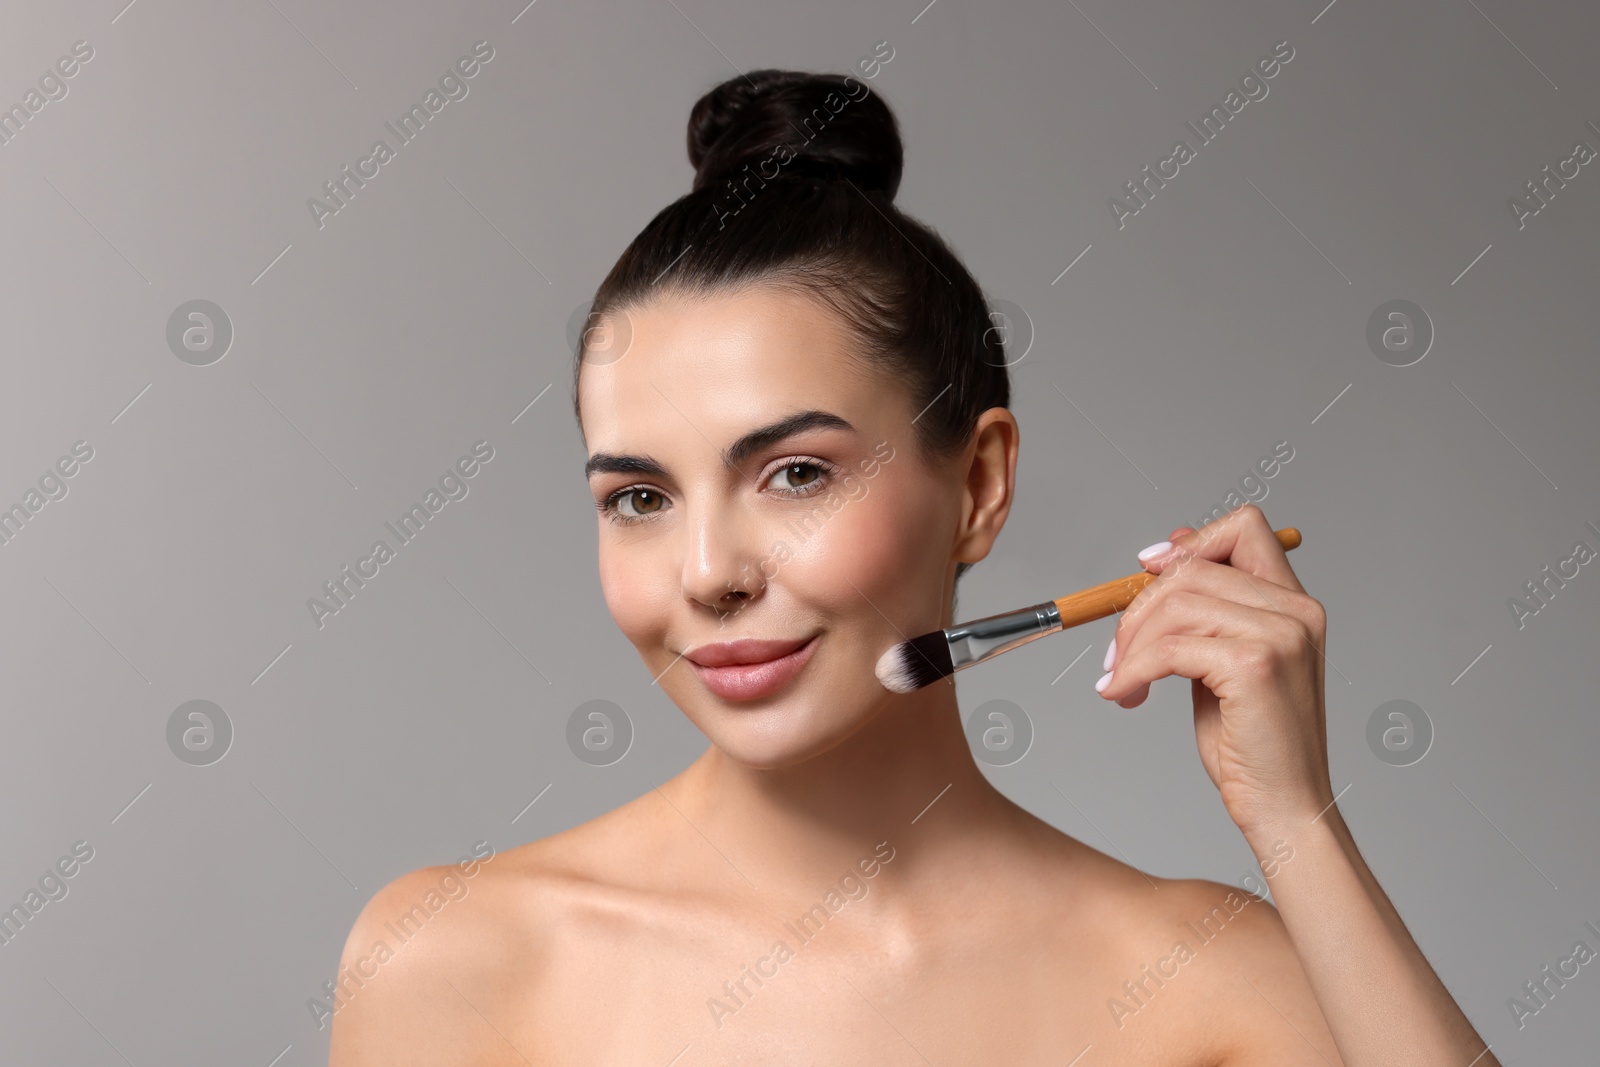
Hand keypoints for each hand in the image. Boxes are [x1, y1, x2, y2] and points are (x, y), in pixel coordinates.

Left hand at [1096, 504, 1334, 840]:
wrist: (1285, 809)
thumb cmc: (1253, 745)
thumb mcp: (1223, 663)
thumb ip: (1205, 614)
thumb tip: (1166, 556)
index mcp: (1295, 604)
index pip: (1245, 527)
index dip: (1190, 540)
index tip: (1146, 568)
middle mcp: (1297, 611)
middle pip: (1193, 567)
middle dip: (1139, 607)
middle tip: (1117, 654)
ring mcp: (1281, 635)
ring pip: (1176, 604)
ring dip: (1132, 643)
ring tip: (1121, 681)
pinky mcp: (1256, 665)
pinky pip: (1170, 647)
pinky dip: (1134, 670)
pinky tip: (1125, 695)